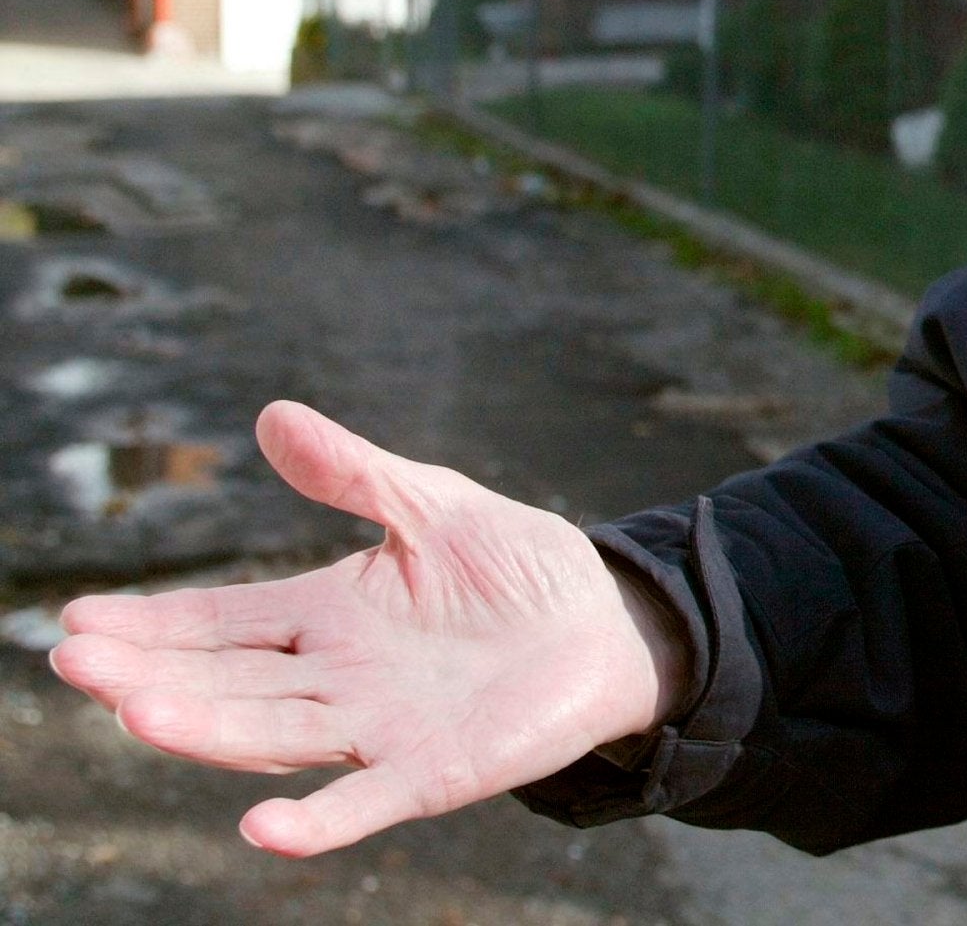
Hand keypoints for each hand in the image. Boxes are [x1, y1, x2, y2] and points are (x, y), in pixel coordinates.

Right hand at [49, 401, 689, 857]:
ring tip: (138, 711)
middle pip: (227, 681)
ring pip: (273, 737)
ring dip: (207, 731)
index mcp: (328, 614)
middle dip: (152, 673)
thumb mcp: (434, 504)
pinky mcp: (432, 773)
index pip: (222, 621)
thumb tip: (272, 416)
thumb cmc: (520, 566)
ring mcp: (378, 730)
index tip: (75, 620)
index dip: (153, 623)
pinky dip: (315, 824)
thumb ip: (356, 473)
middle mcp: (335, 680)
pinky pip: (363, 802)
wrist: (610, 624)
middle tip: (75, 660)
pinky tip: (262, 831)